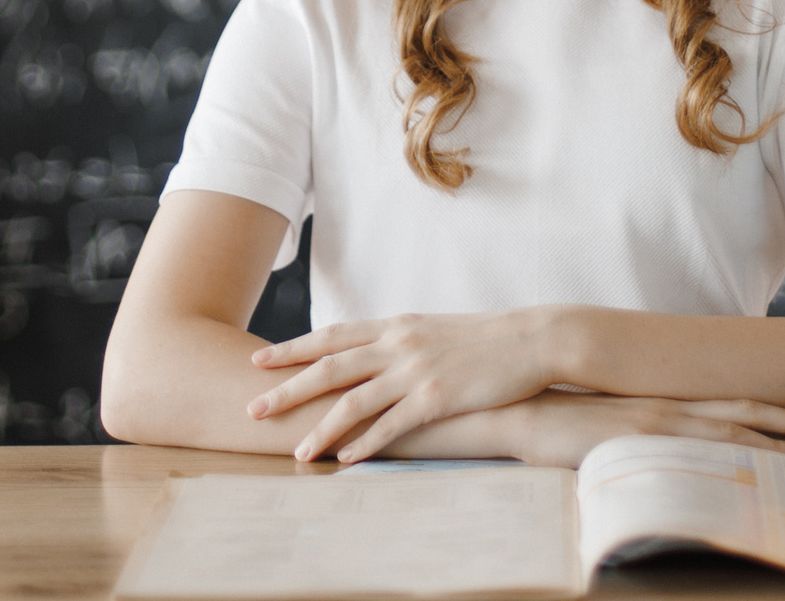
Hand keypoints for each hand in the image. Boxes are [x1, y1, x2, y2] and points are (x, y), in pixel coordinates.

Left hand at [247, 310, 562, 462]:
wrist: (531, 338)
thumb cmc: (485, 338)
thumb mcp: (433, 329)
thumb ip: (399, 340)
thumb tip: (370, 354)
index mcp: (396, 325)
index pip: (332, 335)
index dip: (293, 348)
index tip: (259, 358)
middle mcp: (398, 344)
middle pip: (330, 367)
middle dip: (288, 387)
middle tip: (253, 405)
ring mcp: (416, 370)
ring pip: (354, 400)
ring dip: (322, 428)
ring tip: (296, 450)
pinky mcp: (438, 397)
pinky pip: (392, 425)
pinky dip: (366, 443)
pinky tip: (346, 460)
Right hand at [498, 390, 784, 468]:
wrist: (520, 412)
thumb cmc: (560, 420)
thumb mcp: (612, 422)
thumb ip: (644, 427)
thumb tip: (671, 445)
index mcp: (665, 401)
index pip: (732, 403)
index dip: (774, 411)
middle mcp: (669, 408)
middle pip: (743, 411)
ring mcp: (657, 424)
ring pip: (729, 430)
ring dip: (774, 441)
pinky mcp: (638, 441)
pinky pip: (694, 452)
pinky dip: (729, 459)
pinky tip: (752, 471)